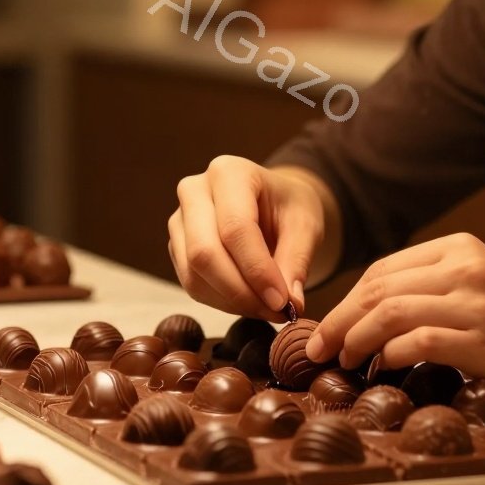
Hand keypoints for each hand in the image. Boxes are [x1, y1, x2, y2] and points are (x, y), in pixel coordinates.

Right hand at [167, 156, 324, 320]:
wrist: (273, 205)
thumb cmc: (289, 208)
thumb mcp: (306, 226)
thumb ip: (297, 261)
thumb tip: (290, 305)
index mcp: (229, 172)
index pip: (235, 228)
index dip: (258, 270)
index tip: (283, 302)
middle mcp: (194, 190)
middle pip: (205, 253)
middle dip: (242, 291)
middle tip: (276, 311)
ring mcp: (180, 219)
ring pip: (194, 273)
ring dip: (233, 301)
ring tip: (268, 308)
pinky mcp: (178, 246)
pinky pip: (192, 284)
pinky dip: (222, 302)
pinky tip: (250, 301)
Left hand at [304, 233, 484, 397]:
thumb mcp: (483, 282)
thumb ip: (435, 286)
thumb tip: (372, 312)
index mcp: (460, 247)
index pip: (383, 269)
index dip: (347, 299)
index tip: (329, 326)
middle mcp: (464, 267)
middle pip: (378, 288)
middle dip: (339, 320)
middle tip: (320, 348)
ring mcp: (474, 302)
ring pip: (389, 313)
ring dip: (356, 340)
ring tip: (344, 361)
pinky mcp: (482, 339)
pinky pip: (416, 342)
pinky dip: (389, 355)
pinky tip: (382, 368)